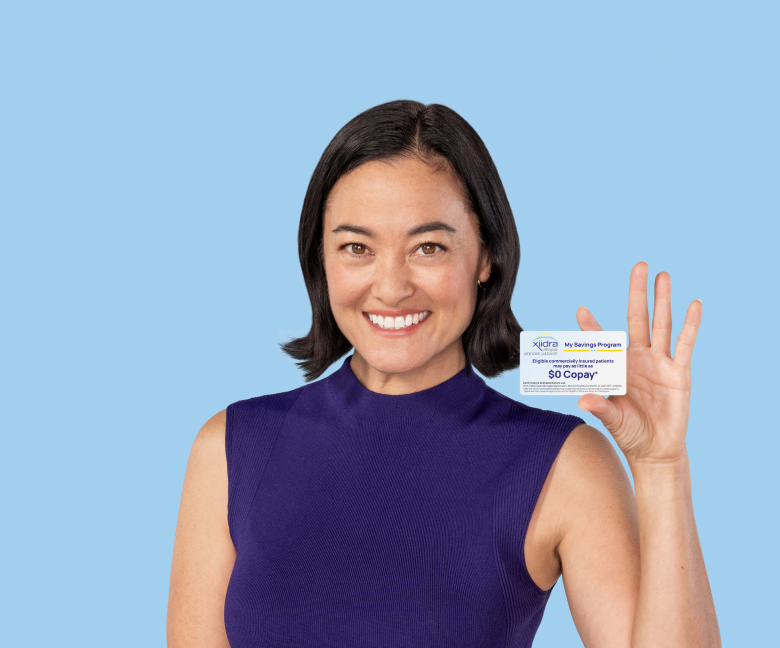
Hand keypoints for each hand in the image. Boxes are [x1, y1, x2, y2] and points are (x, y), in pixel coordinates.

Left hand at [576, 261, 701, 467]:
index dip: (591, 327)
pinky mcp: (679, 372)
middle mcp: (636, 359)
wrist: (655, 450)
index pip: (602, 341)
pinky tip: (693, 304)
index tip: (580, 310)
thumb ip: (600, 407)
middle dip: (636, 293)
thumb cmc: (629, 432)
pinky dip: (690, 324)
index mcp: (616, 367)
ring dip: (662, 300)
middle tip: (638, 266)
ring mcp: (659, 362)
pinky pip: (685, 344)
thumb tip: (582, 400)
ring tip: (663, 275)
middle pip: (636, 318)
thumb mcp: (612, 420)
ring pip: (661, 324)